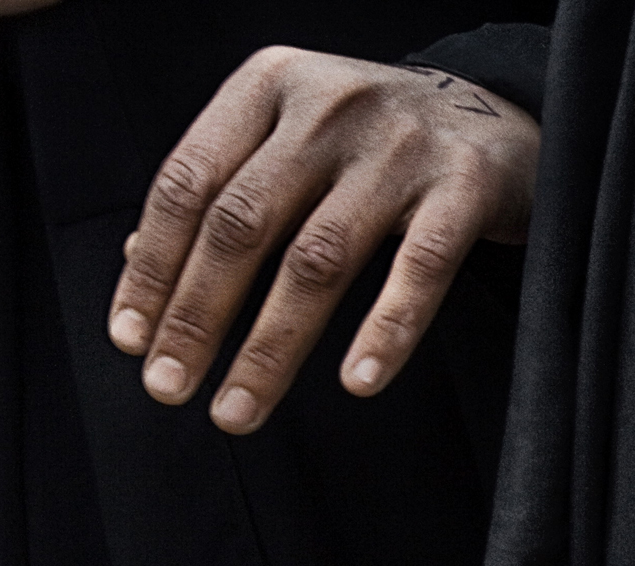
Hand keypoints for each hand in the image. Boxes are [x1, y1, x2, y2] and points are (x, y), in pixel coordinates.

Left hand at [105, 47, 538, 434]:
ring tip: (239, 410)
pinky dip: (386, 330)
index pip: (188, 183)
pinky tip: (357, 382)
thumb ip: (227, 189)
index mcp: (270, 85)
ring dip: (271, 346)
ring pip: (318, 259)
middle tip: (169, 388)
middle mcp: (329, 108)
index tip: (131, 341)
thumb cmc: (380, 143)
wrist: (504, 116)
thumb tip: (137, 264)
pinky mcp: (467, 186)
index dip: (154, 267)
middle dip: (198, 316)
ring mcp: (401, 146)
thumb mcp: (295, 140)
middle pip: (243, 224)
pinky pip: (420, 270)